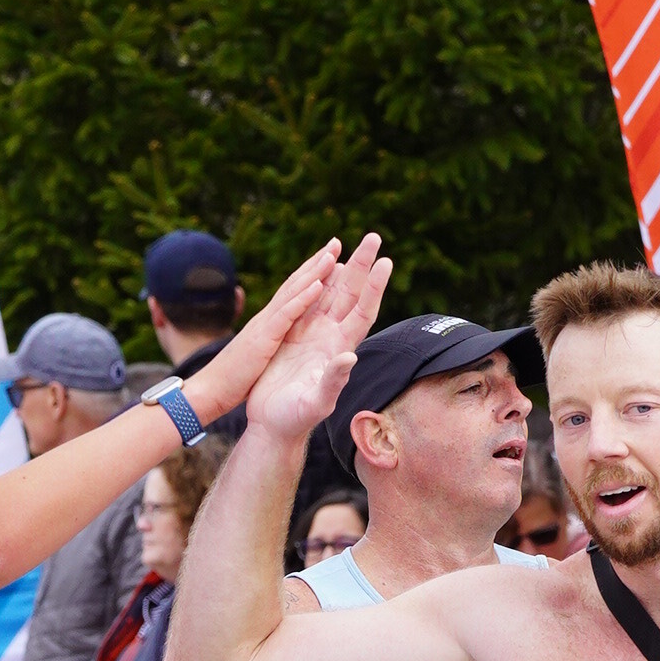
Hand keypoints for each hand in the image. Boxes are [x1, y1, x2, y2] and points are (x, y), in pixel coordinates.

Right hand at [233, 234, 390, 445]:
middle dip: (362, 265)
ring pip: (328, 294)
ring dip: (338, 269)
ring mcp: (311, 335)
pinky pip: (304, 302)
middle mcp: (330, 337)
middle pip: (350, 294)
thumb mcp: (317, 402)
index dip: (375, 286)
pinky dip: (312, 283)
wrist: (273, 424)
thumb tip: (348, 358)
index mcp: (340, 348)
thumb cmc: (297, 418)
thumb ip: (334, 381)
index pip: (363, 311)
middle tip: (373, 236)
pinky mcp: (291, 336)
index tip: (386, 262)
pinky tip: (317, 270)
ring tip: (345, 245)